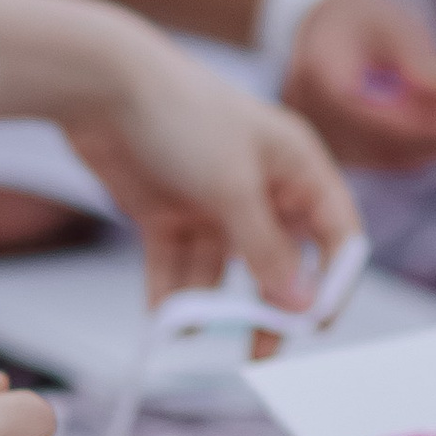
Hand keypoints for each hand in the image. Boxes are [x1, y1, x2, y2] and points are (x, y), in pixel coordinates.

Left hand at [58, 23, 361, 307]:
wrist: (99, 83)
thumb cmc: (179, 113)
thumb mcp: (233, 186)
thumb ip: (267, 248)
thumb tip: (301, 302)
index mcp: (296, 166)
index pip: (336, 234)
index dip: (333, 280)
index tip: (315, 325)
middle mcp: (259, 186)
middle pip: (280, 262)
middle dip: (268, 307)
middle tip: (258, 351)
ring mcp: (212, 201)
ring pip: (222, 271)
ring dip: (210, 303)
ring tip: (191, 324)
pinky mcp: (168, 212)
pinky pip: (178, 266)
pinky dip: (171, 293)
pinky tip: (162, 318)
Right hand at [281, 0, 435, 172]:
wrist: (325, 32)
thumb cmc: (365, 22)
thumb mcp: (394, 24)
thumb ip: (420, 59)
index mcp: (317, 69)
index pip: (358, 107)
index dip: (408, 124)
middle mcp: (308, 108)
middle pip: (370, 141)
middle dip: (428, 139)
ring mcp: (316, 133)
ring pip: (378, 158)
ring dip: (426, 149)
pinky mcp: (333, 149)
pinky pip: (378, 162)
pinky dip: (413, 154)